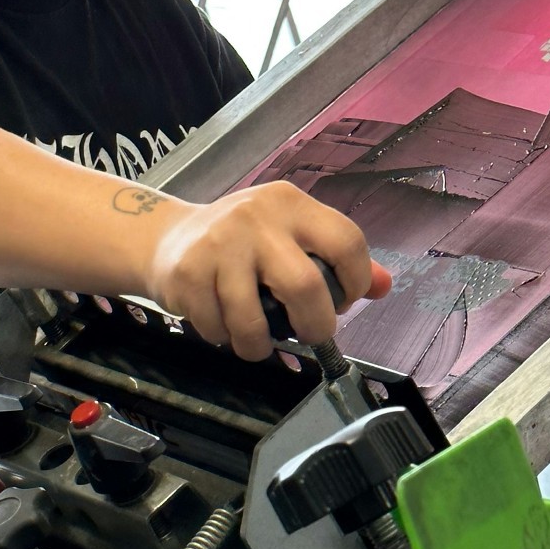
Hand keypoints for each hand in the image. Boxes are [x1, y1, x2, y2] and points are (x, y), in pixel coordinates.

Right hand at [142, 181, 391, 359]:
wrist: (167, 238)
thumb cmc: (242, 243)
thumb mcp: (291, 236)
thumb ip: (336, 258)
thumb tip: (382, 286)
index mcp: (291, 204)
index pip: (346, 242)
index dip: (355, 282)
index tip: (342, 302)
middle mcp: (257, 216)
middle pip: (305, 286)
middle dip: (314, 326)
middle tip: (309, 335)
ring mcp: (219, 243)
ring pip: (254, 319)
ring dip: (258, 344)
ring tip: (255, 339)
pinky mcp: (188, 271)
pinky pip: (217, 327)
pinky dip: (223, 337)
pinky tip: (220, 322)